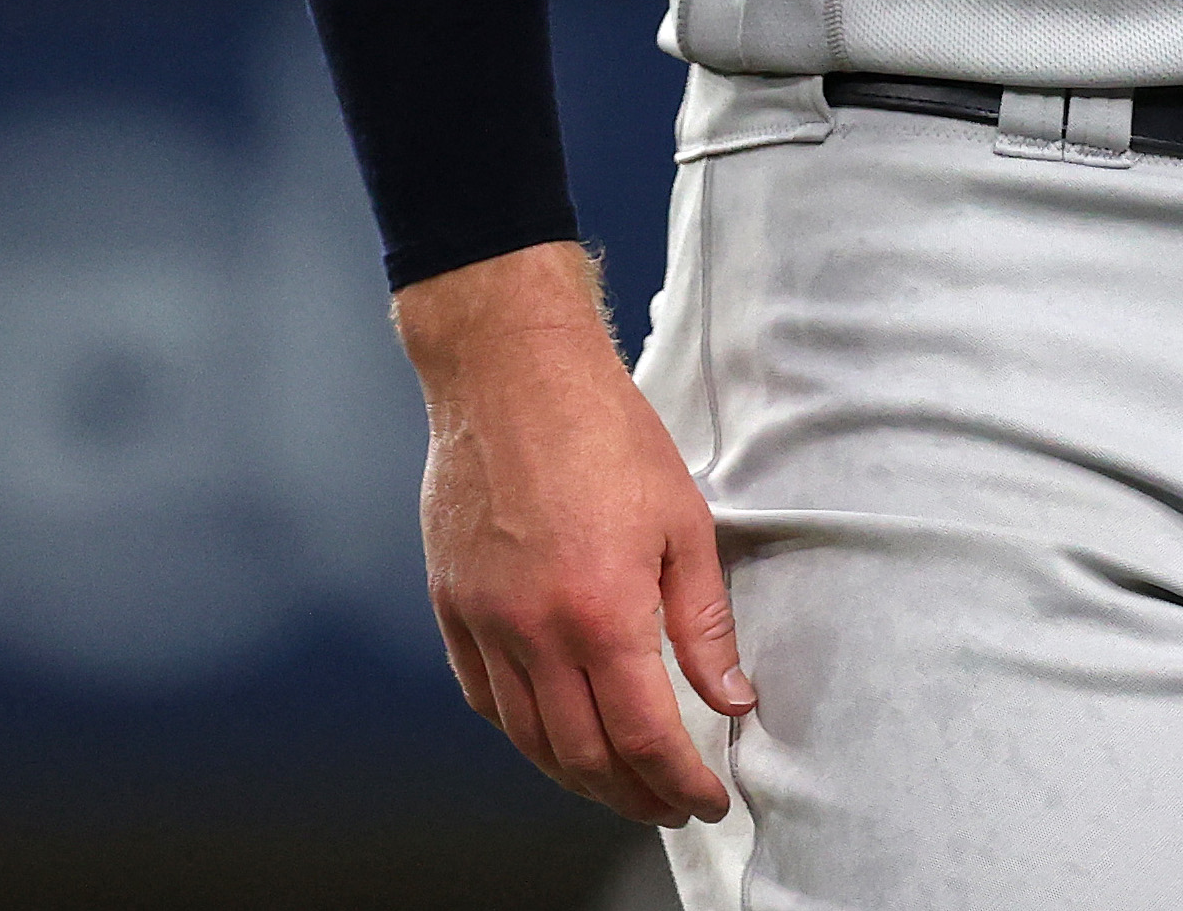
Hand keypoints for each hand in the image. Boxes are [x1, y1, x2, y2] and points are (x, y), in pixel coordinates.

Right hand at [396, 242, 751, 827]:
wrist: (513, 378)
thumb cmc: (608, 435)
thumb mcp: (684, 522)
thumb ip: (704, 622)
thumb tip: (731, 697)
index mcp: (602, 612)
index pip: (644, 734)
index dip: (679, 781)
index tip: (707, 799)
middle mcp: (534, 633)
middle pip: (581, 755)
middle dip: (632, 794)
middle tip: (669, 804)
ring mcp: (484, 625)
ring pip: (528, 739)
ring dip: (577, 777)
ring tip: (620, 786)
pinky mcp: (451, 609)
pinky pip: (485, 699)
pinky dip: (523, 733)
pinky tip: (554, 737)